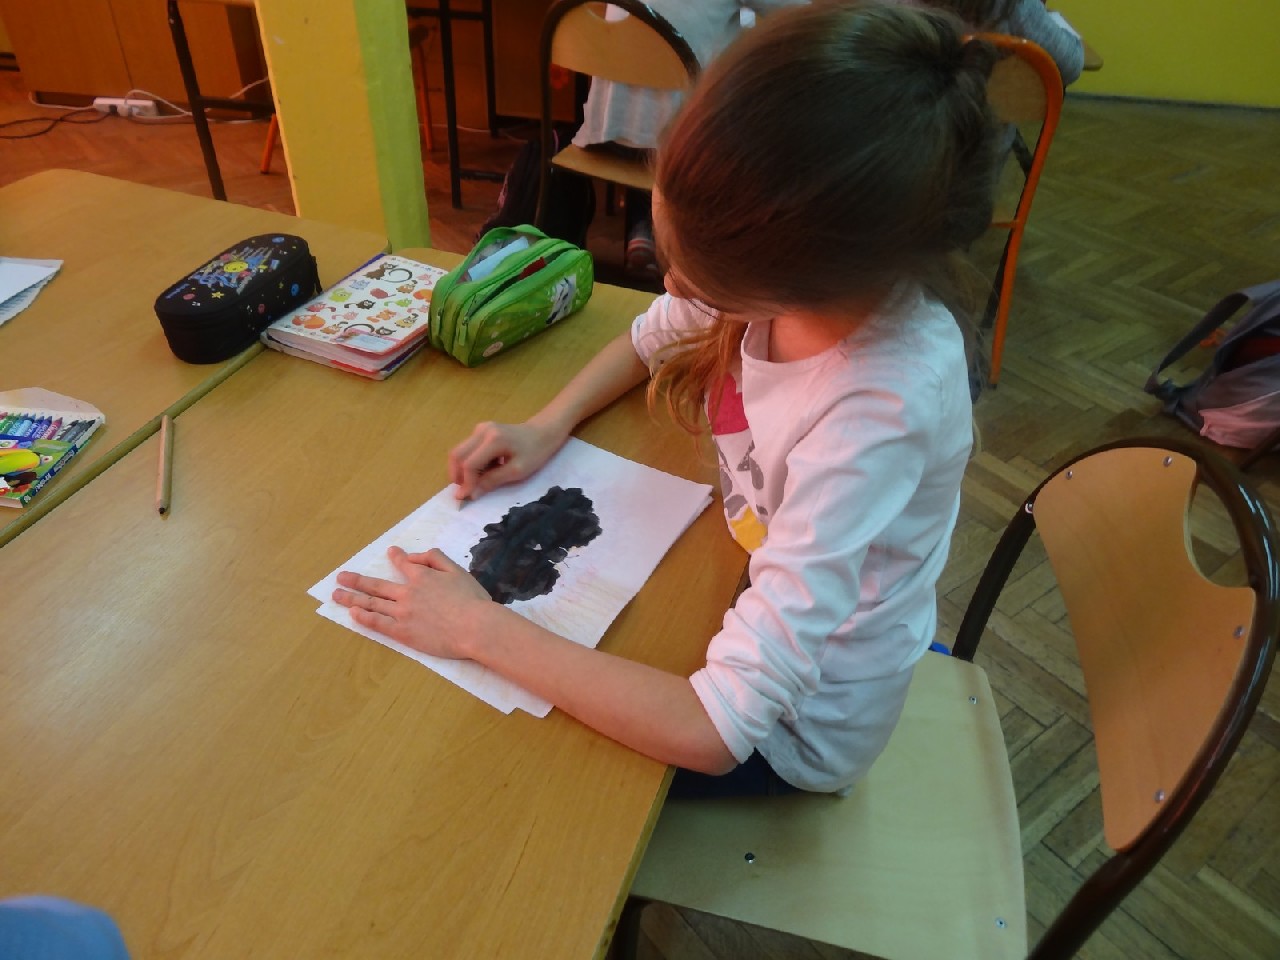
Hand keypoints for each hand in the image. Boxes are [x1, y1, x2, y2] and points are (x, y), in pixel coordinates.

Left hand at [332, 546, 494, 658]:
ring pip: (372, 604)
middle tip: (341, 577)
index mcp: (422, 577)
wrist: (474, 627)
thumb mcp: (458, 570)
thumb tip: (413, 557)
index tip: (390, 553)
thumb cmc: (471, 600)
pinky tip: (353, 613)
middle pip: (376, 586)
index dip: (397, 557)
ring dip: (352, 598)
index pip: (404, 564)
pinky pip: (378, 623)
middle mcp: (407, 593)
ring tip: (337, 595)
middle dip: (356, 580)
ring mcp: (402, 613)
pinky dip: (364, 617)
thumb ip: (435, 558)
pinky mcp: (403, 632)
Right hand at [448, 419, 566, 502]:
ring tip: (479, 481)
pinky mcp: (480, 431)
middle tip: (465, 492)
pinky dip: (470, 463)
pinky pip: (468, 449)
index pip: (469, 464)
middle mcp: (482, 431)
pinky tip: (485, 470)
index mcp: (493, 439)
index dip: (466, 483)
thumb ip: (492, 481)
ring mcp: (480, 429)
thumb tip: (471, 494)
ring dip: (463, 470)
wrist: (543, 433)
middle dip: (458, 476)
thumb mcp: (517, 471)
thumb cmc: (535, 452)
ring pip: (459, 452)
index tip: (465, 499)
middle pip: (457, 455)